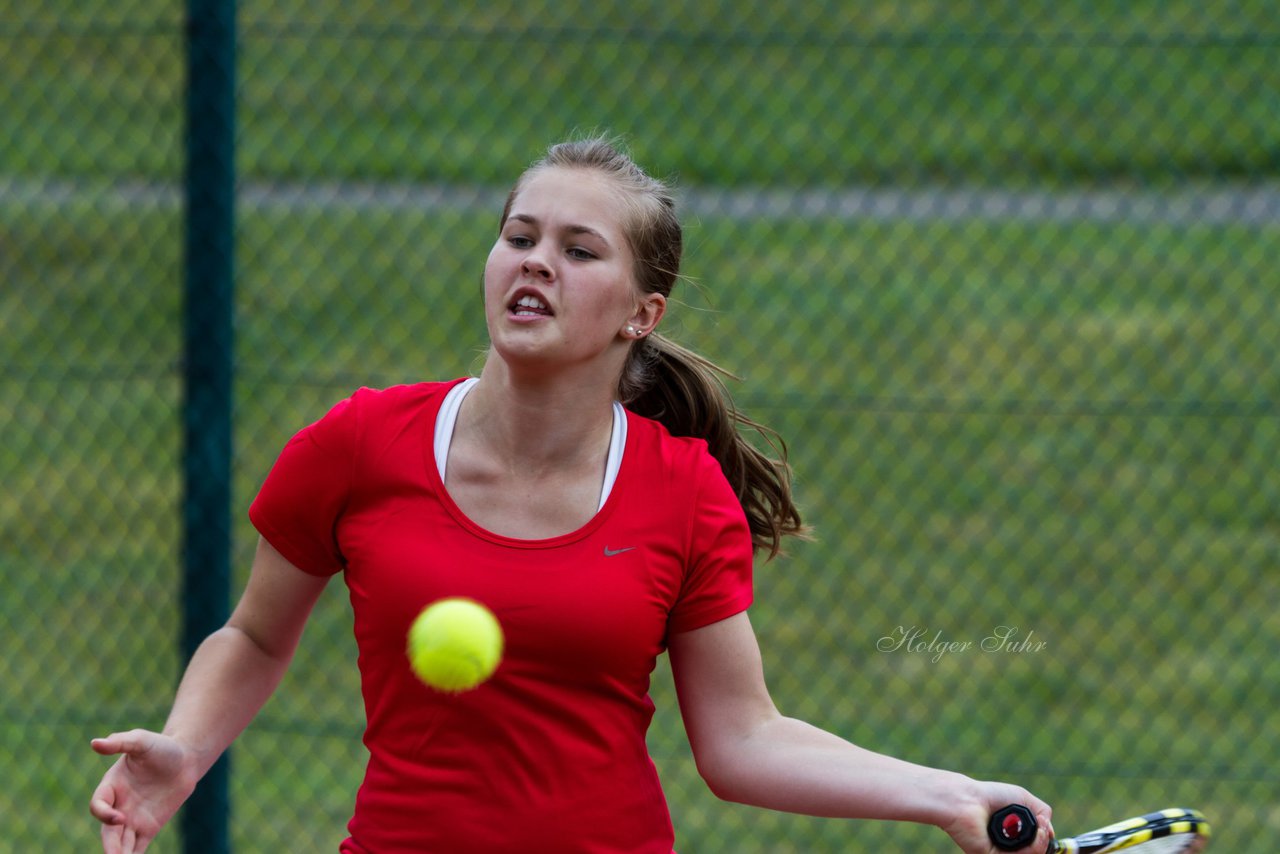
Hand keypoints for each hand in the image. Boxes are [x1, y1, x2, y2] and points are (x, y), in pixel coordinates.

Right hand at [89, 729, 198, 853]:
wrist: (186, 758)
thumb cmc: (161, 746)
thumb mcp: (141, 740)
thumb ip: (120, 742)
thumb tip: (95, 743)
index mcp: (111, 786)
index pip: (98, 805)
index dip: (103, 814)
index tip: (119, 817)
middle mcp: (118, 806)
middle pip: (108, 831)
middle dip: (109, 844)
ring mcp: (132, 819)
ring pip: (120, 843)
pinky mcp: (148, 827)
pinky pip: (137, 847)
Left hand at [940, 779, 1053, 853]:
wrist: (968, 800)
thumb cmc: (991, 796)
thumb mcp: (1023, 799)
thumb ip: (1043, 812)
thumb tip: (1051, 831)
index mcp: (1014, 834)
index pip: (1035, 844)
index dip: (1044, 840)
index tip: (1046, 829)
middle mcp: (1008, 846)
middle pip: (1034, 852)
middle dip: (1044, 843)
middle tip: (1043, 830)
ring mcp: (1001, 852)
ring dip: (1040, 845)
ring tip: (1040, 831)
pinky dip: (1031, 849)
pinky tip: (1034, 836)